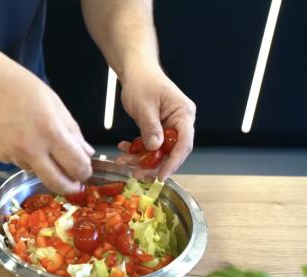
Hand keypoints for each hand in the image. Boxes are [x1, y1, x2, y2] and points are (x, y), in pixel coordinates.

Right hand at [0, 60, 93, 193]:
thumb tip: (86, 152)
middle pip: (56, 182)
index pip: (76, 165)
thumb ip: (71, 130)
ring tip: (31, 137)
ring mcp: (10, 154)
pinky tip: (12, 133)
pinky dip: (19, 153)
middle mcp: (30, 148)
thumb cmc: (15, 83)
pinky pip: (14, 161)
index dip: (84, 172)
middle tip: (72, 184)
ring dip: (40, 163)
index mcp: (50, 131)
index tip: (85, 172)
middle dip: (68, 186)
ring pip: (34, 169)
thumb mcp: (52, 101)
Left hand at [116, 65, 195, 179]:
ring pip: (158, 150)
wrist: (135, 71)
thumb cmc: (142, 82)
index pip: (183, 143)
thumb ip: (150, 127)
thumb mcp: (144, 106)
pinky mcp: (158, 128)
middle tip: (138, 174)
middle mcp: (180, 122)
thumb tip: (154, 148)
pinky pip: (150, 144)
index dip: (173, 162)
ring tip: (124, 161)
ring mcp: (169, 126)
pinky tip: (124, 148)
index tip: (161, 175)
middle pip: (172, 151)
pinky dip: (137, 149)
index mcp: (184, 114)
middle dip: (154, 164)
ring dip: (141, 158)